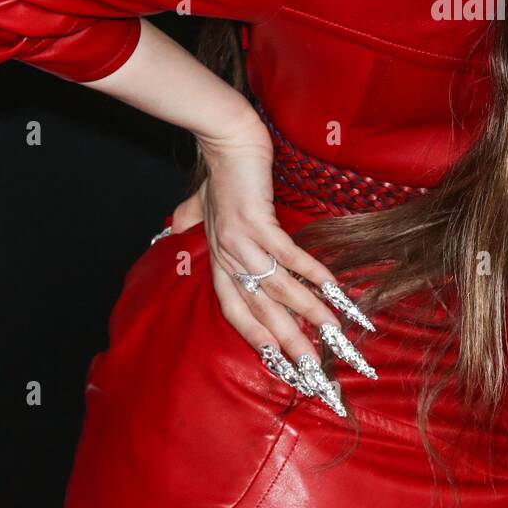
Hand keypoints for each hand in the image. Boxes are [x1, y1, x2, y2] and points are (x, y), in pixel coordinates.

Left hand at [172, 110, 376, 416]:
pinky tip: (332, 289)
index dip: (256, 337)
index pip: (234, 309)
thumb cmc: (218, 170)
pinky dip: (311, 273)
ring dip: (308, 313)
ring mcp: (241, 240)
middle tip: (313, 370)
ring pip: (277, 288)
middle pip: (260, 309)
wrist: (225, 138)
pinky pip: (287, 254)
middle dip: (289, 342)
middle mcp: (228, 257)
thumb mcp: (199, 202)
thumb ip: (189, 218)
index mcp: (218, 258)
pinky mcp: (257, 220)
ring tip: (333, 334)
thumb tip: (173, 226)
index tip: (281, 362)